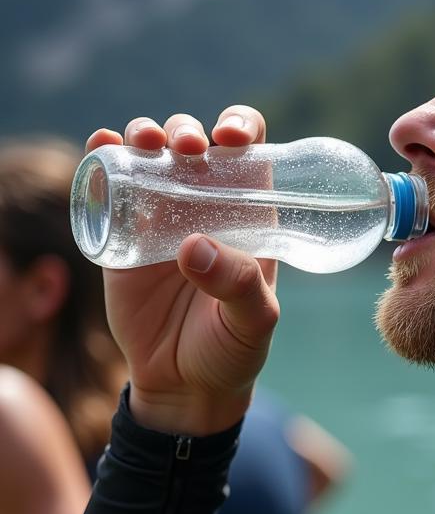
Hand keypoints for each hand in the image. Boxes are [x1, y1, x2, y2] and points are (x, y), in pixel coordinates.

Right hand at [86, 106, 278, 435]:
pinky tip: (102, 145)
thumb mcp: (254, 321)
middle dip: (186, 131)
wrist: (184, 386)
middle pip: (195, 143)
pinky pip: (110, 187)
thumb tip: (193, 247)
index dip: (241, 127)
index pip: (250, 152)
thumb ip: (238, 286)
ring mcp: (161, 217)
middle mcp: (206, 206)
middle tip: (186, 148)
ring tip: (145, 143)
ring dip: (145, 134)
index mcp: (249, 215)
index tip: (232, 136)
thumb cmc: (233, 349)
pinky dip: (103, 157)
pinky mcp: (121, 236)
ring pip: (151, 156)